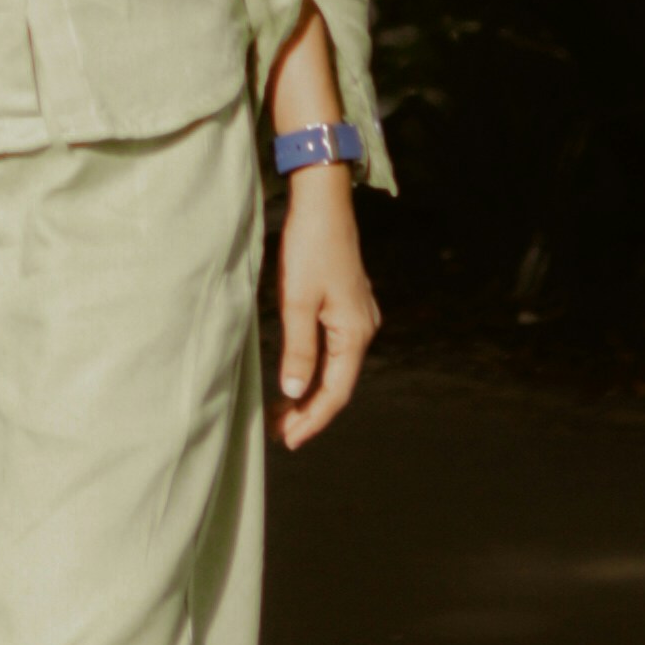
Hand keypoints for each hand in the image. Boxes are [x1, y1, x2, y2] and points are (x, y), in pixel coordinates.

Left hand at [273, 164, 377, 446]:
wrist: (323, 203)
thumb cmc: (309, 248)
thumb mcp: (296, 302)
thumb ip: (297, 350)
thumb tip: (294, 393)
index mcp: (355, 333)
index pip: (335, 393)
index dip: (312, 420)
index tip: (287, 440)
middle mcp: (364, 329)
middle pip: (338, 385)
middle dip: (309, 411)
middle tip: (279, 433)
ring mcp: (360, 316)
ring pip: (337, 368)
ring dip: (311, 392)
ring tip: (283, 413)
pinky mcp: (350, 305)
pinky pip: (336, 350)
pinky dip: (316, 369)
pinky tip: (298, 375)